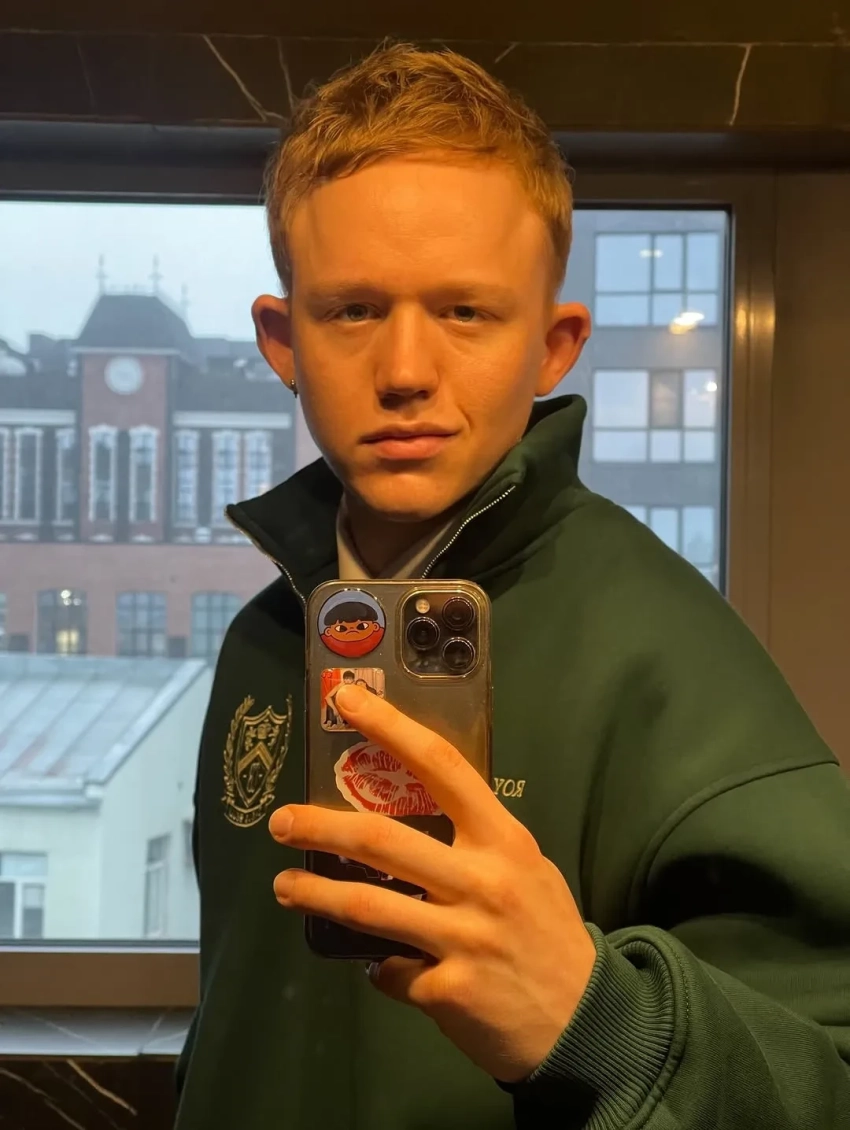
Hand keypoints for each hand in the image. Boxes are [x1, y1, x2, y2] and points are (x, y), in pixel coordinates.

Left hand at [269, 683, 596, 1082]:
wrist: (589, 1022)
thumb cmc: (549, 934)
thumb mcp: (527, 871)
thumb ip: (476, 847)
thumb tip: (408, 834)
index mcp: (503, 840)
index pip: (442, 767)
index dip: (391, 728)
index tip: (347, 700)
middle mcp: (483, 880)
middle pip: (382, 839)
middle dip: (319, 827)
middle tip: (280, 821)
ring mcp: (464, 937)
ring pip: (369, 906)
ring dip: (316, 894)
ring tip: (283, 886)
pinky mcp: (449, 990)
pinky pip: (391, 971)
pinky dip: (378, 968)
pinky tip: (376, 967)